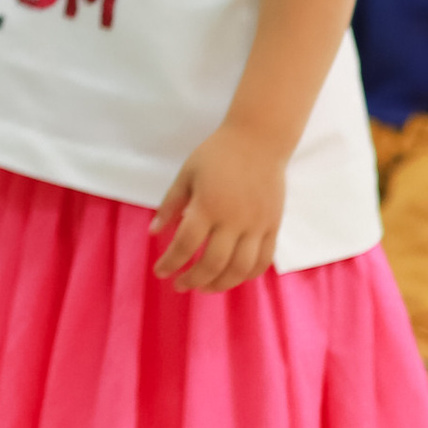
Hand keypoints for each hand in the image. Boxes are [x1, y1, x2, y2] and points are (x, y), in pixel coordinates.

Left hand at [150, 126, 289, 291]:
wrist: (259, 140)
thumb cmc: (218, 154)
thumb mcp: (187, 174)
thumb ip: (171, 204)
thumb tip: (154, 233)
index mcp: (208, 205)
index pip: (186, 244)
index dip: (171, 262)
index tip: (160, 272)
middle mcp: (234, 219)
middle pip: (213, 263)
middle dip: (193, 279)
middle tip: (180, 285)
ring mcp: (257, 225)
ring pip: (240, 268)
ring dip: (220, 284)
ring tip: (204, 287)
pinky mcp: (273, 226)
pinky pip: (263, 260)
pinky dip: (247, 275)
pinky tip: (233, 277)